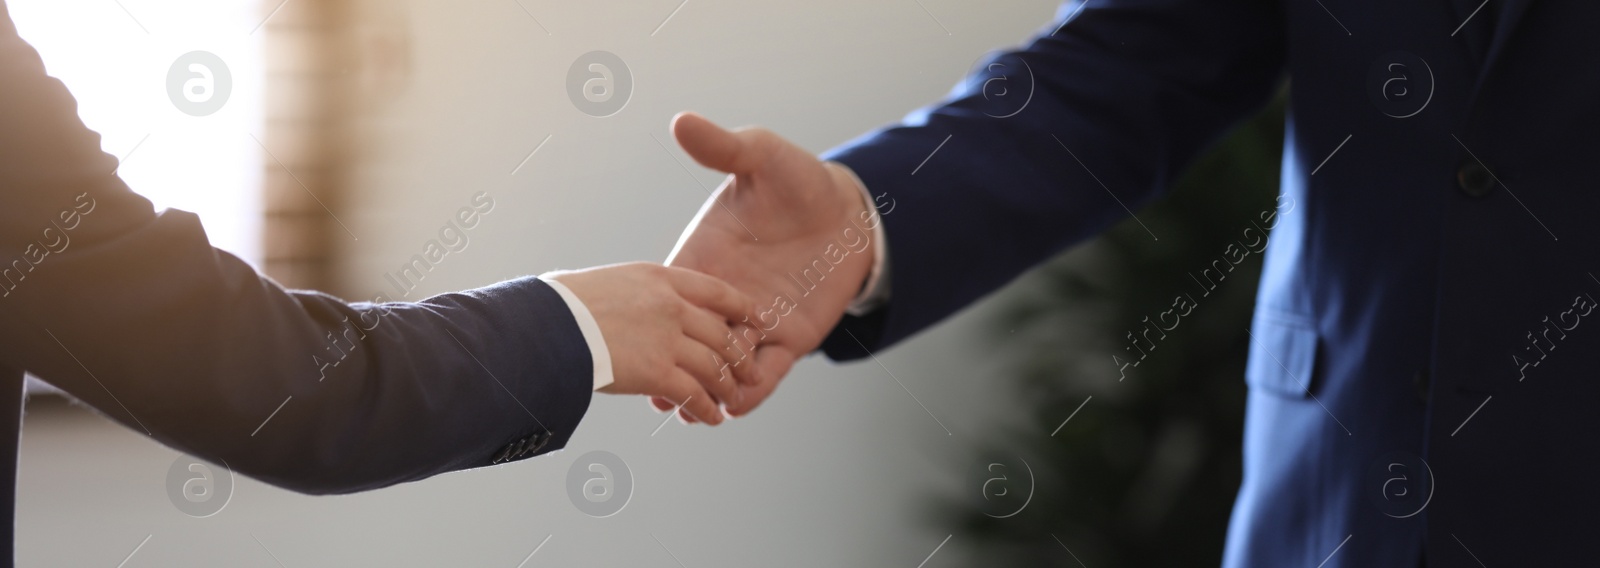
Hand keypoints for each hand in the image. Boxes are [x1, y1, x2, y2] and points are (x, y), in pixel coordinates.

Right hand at [548, 262, 756, 424]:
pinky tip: (711, 418)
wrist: (546, 323)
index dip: (742, 307)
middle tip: (750, 371)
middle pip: (721, 332)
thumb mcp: (610, 282)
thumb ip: (637, 295)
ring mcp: (666, 339)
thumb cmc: (563, 304)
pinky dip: (706, 408)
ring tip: (732, 399)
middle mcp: (671, 306)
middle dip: (740, 356)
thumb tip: (638, 309)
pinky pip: (694, 394)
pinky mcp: (657, 372)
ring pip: (714, 366)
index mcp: (660, 278)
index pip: (716, 290)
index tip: (756, 319)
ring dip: (727, 387)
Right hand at [664, 112, 875, 417]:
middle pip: (690, 341)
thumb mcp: (760, 158)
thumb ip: (723, 147)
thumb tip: (682, 121)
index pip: (670, 297)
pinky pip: (765, 374)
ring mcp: (755, 322)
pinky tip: (738, 405)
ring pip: (723, 367)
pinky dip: (751, 393)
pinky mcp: (789, 338)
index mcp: (704, 259)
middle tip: (656, 395)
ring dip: (708, 389)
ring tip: (696, 410)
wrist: (848, 210)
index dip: (651, 322)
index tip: (632, 343)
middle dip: (672, 369)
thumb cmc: (798, 180)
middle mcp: (724, 297)